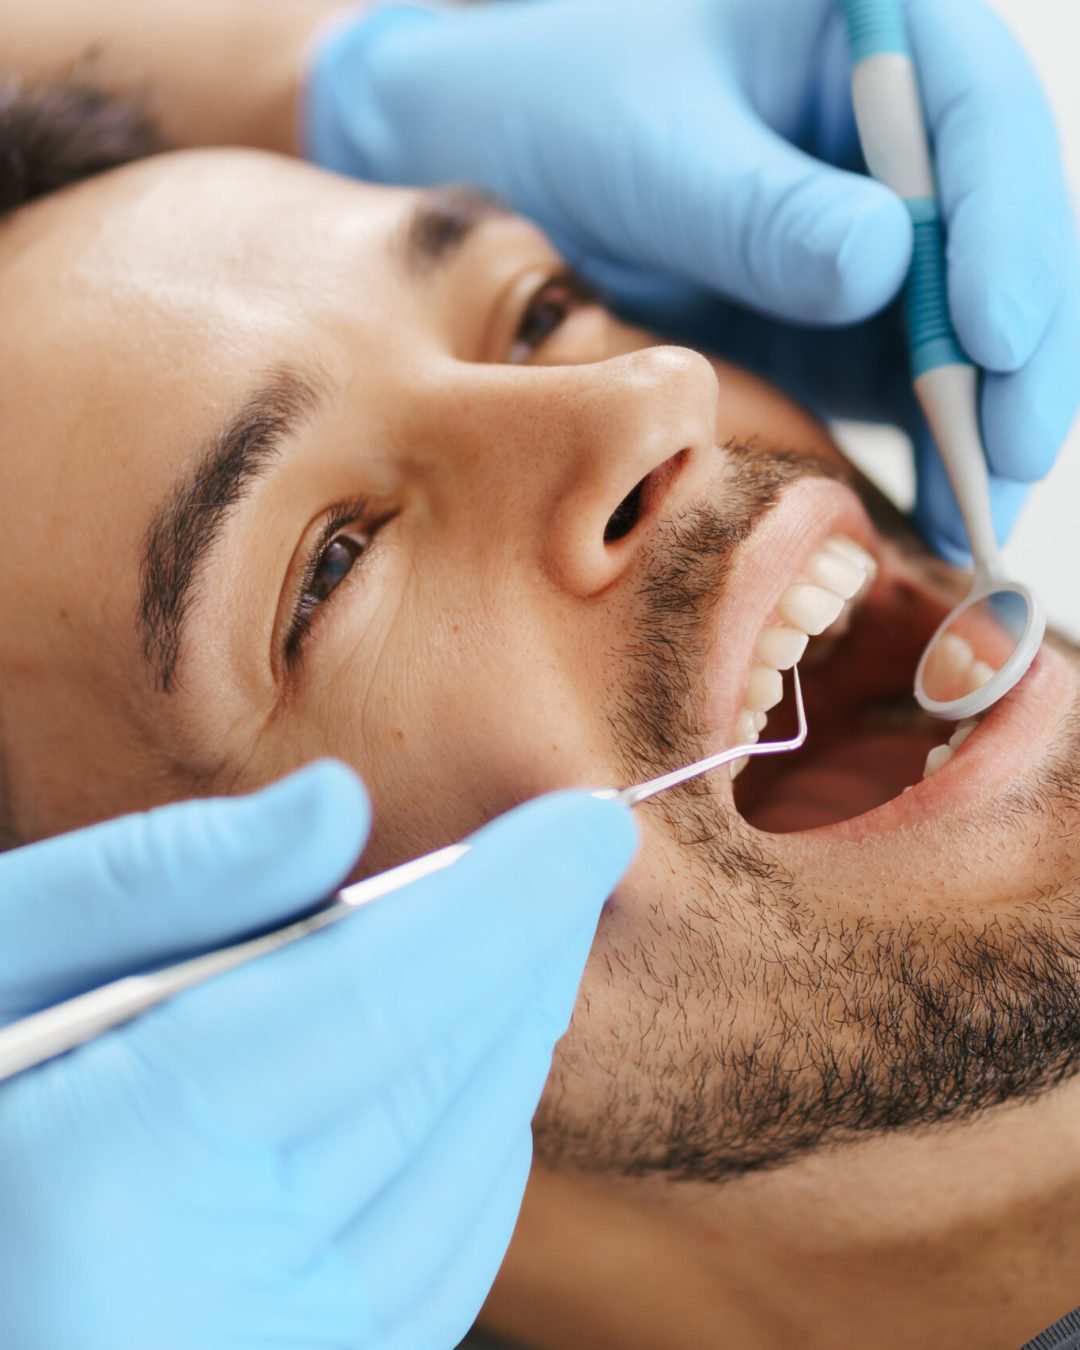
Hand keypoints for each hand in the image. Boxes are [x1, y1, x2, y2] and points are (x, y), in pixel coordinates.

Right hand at [0, 763, 635, 1349]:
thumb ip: (156, 881)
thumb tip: (342, 808)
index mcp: (116, 1171)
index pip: (383, 997)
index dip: (510, 897)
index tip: (592, 825)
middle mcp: (208, 1307)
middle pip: (444, 1082)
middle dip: (527, 952)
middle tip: (570, 860)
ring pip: (472, 1176)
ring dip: (514, 1039)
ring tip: (521, 945)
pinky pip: (448, 1260)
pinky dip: (480, 1144)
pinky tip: (469, 1069)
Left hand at [304, 0, 1078, 558]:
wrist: (495, 168)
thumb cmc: (561, 113)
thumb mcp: (646, 151)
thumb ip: (756, 209)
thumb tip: (885, 266)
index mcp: (867, 33)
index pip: (979, 115)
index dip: (1008, 226)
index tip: (993, 333)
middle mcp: (895, 135)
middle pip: (1002, 234)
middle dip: (1017, 351)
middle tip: (1007, 456)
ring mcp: (880, 231)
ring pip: (973, 326)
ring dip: (984, 424)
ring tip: (976, 517)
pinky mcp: (851, 316)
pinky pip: (914, 384)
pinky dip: (931, 449)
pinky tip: (936, 511)